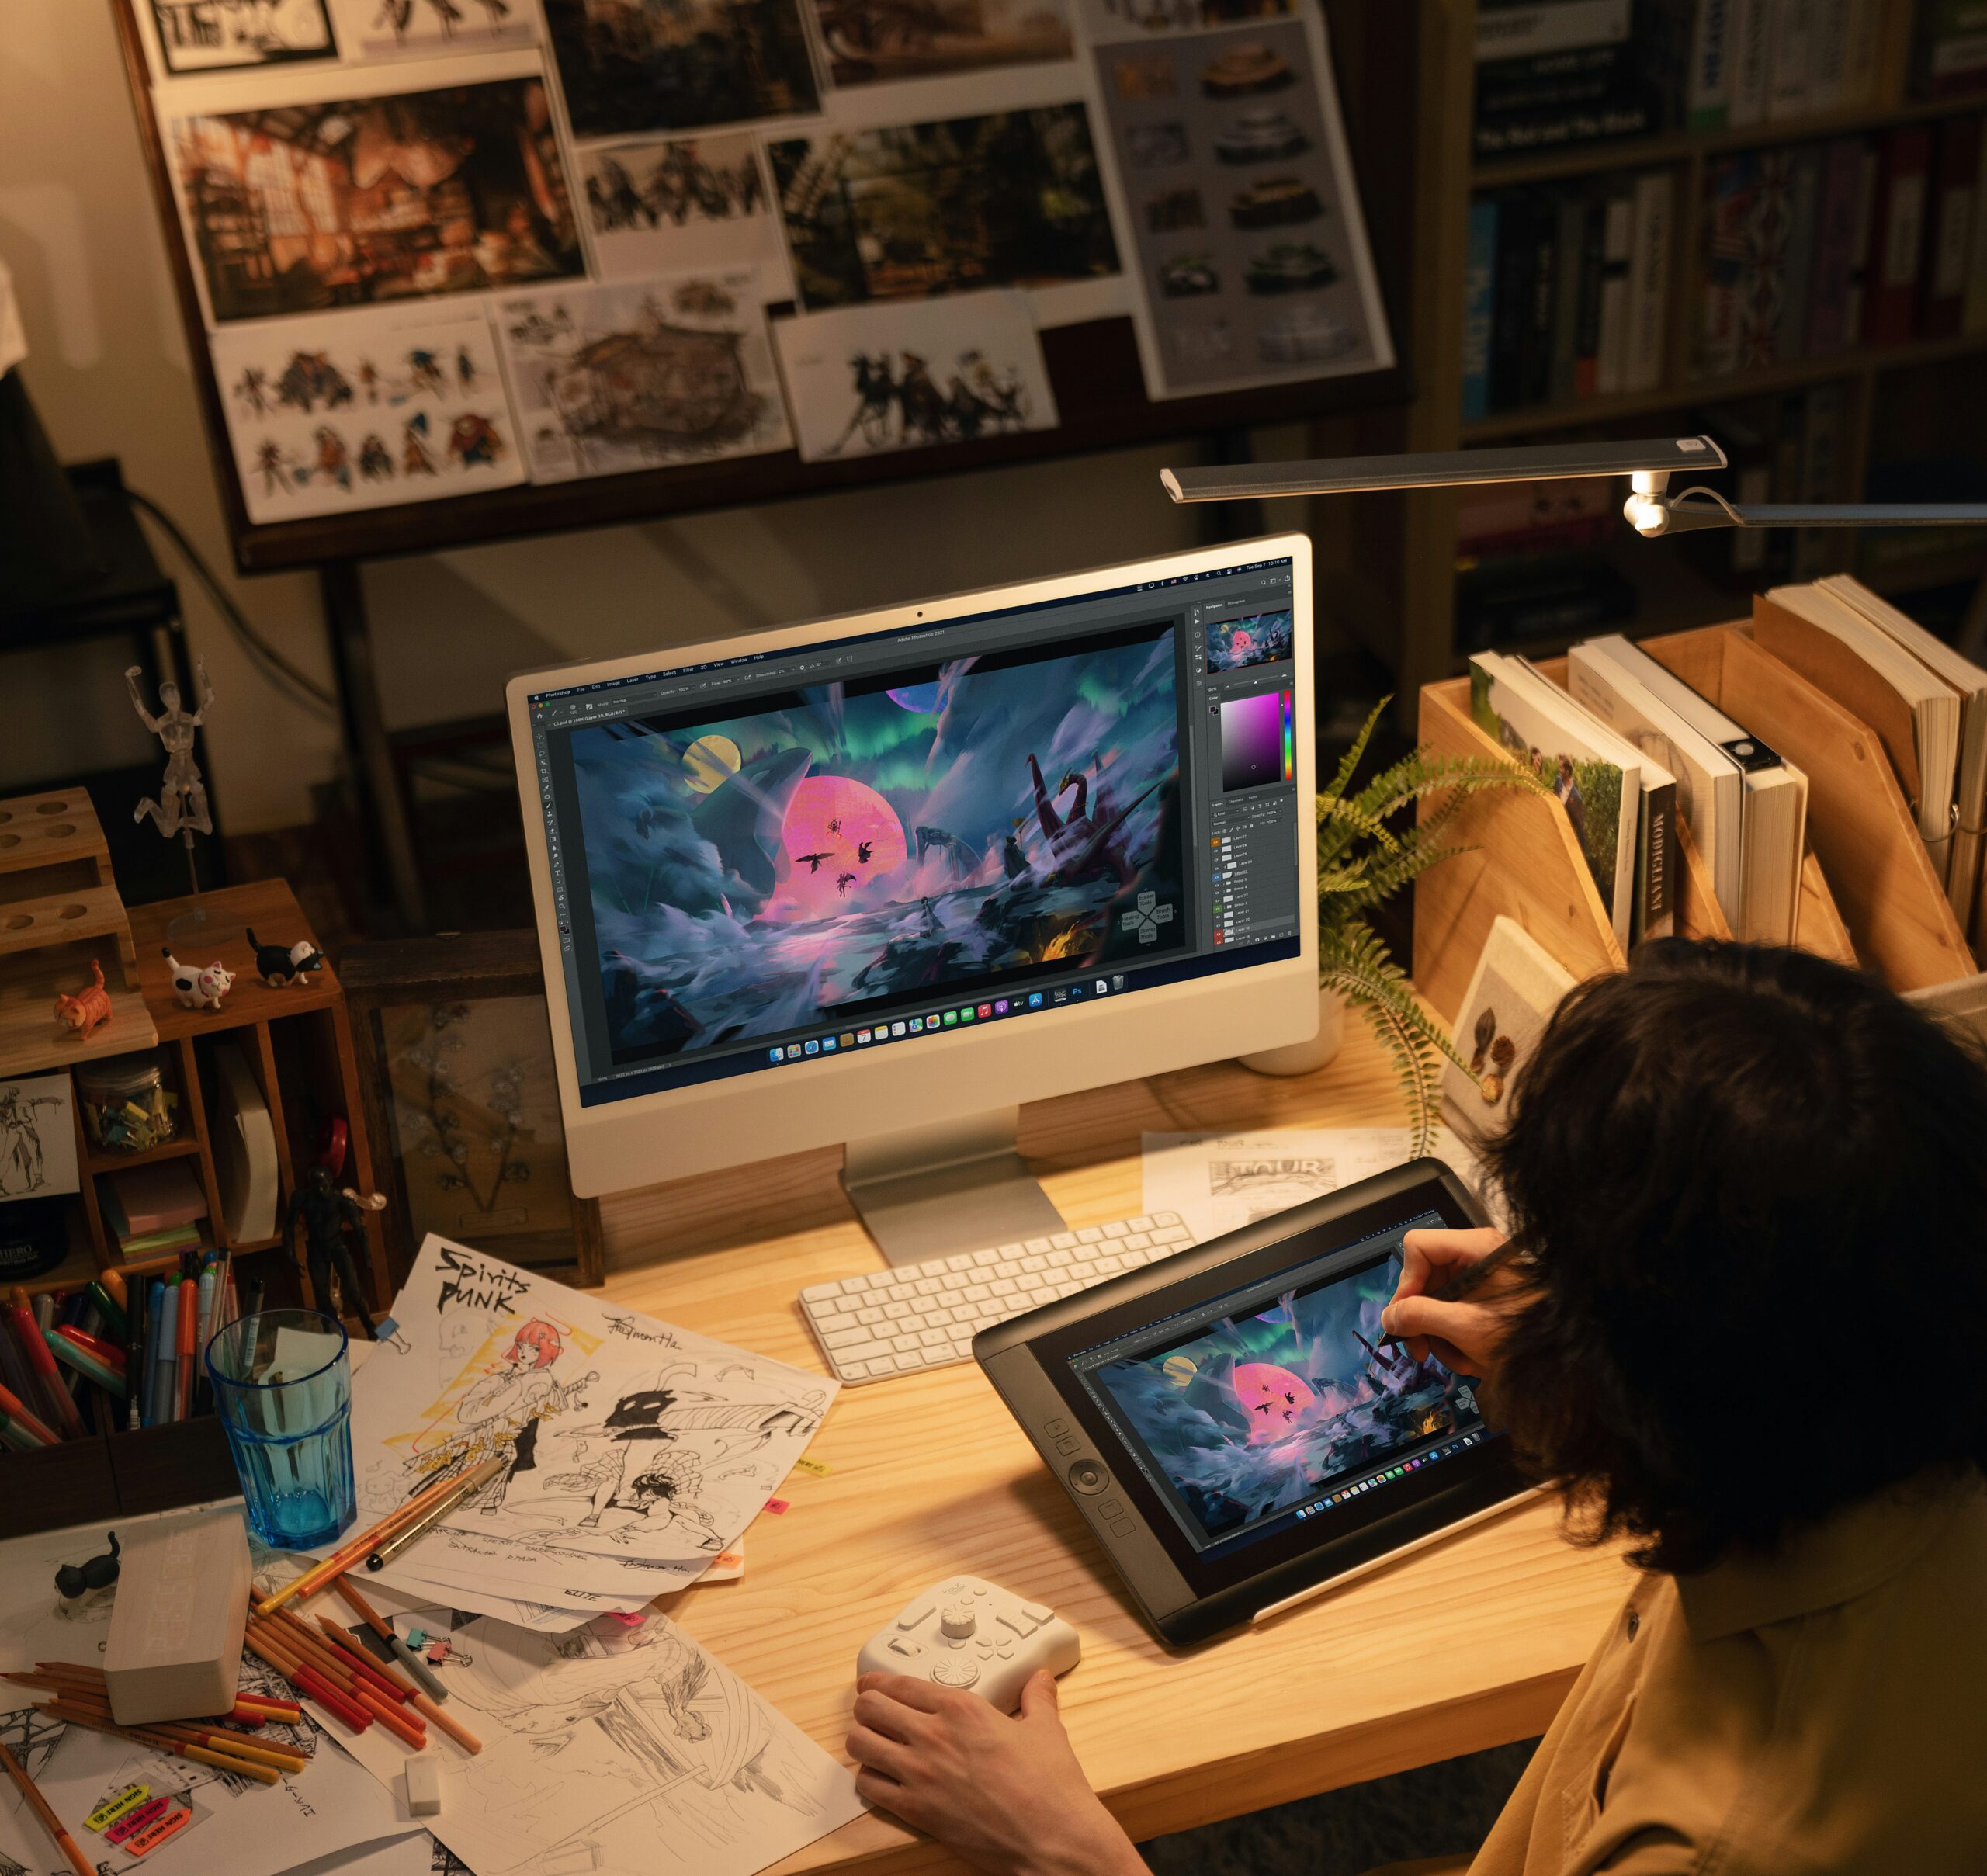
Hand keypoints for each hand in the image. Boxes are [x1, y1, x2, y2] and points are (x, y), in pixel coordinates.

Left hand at [847, 1672, 1144, 1875]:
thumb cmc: (1049, 1787)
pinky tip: (881, 1780)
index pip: (900, 1683)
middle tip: (870, 1713)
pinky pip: (868, 1787)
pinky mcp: (915, 1810)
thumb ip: (1037, 1698)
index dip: (879, 1681)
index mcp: (961, 1708)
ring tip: (871, 1744)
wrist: (1051, 1837)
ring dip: (862, 1741)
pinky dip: (869, 1780)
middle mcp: (933, 1734)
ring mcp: (920, 1773)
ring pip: (860, 1743)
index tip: (871, 1683)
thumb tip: (1039, 1680)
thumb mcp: (1046, 1729)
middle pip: (870, 1707)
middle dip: (866, 1707)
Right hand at [1381, 1226, 1518, 1380]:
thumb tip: (1387, 1317)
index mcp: (1475, 1248)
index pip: (1418, 1247)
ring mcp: (1483, 1277)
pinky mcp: (1488, 1297)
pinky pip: (1455, 1311)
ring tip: (1460, 1362)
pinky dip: (1456, 1337)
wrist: (1573, 1362)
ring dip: (1440, 1336)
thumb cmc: (1525, 1335)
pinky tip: (1471, 1359)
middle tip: (1420, 1352)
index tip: (1404, 1317)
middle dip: (1422, 1319)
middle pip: (1425, 1277)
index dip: (1406, 1281)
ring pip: (1437, 1299)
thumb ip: (1420, 1316)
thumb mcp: (1465, 1326)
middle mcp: (1476, 1256)